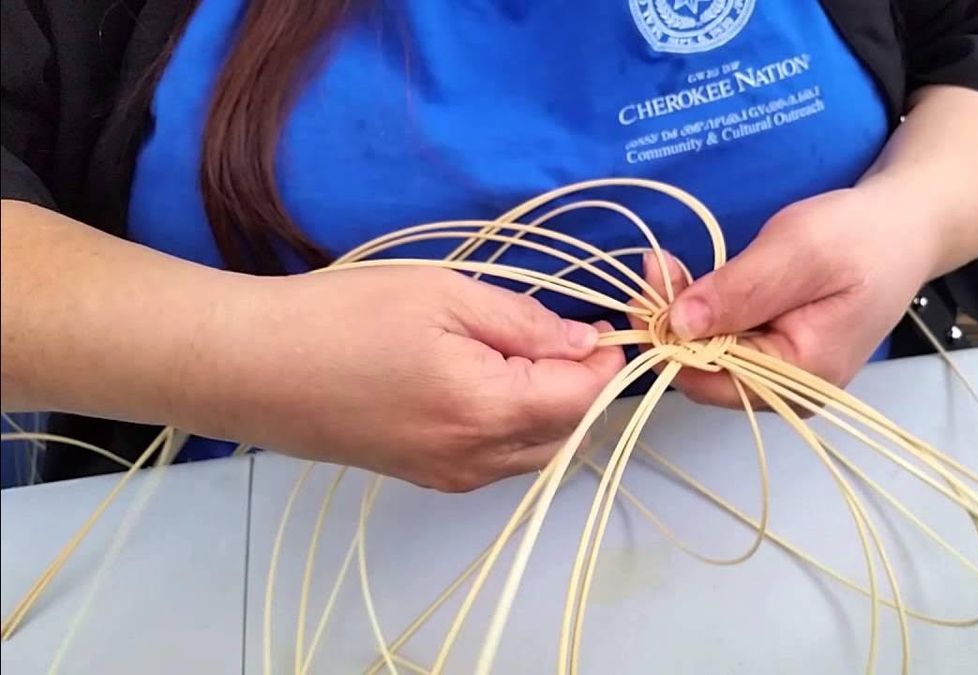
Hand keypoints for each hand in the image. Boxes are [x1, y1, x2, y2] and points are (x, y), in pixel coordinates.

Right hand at [187, 267, 624, 490]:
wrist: (250, 367)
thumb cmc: (342, 318)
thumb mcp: (443, 296)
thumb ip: (524, 322)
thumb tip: (584, 341)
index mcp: (489, 412)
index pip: (586, 397)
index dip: (608, 358)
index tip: (607, 318)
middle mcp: (478, 460)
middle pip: (570, 431)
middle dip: (585, 383)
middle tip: (569, 328)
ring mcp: (450, 476)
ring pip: (538, 450)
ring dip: (554, 405)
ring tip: (531, 350)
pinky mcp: (425, 476)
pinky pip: (499, 458)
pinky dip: (518, 422)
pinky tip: (494, 380)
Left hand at [645, 186, 937, 407]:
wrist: (903, 228)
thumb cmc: (861, 238)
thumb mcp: (801, 251)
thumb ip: (741, 290)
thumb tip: (678, 325)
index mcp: (799, 379)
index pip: (708, 378)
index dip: (668, 335)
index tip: (652, 279)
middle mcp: (786, 391)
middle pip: (702, 370)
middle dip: (670, 320)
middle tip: (657, 263)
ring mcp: (779, 376)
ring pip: (706, 356)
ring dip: (682, 314)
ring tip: (669, 267)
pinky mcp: (774, 355)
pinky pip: (722, 342)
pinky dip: (701, 312)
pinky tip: (693, 281)